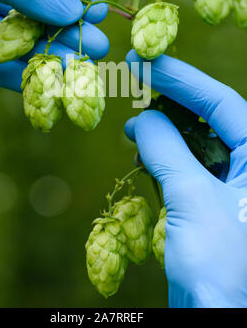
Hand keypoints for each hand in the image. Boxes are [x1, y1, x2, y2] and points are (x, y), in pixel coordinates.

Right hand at [125, 50, 246, 307]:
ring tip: (132, 126)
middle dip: (172, 102)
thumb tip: (144, 119)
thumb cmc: (222, 266)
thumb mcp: (193, 200)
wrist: (218, 319)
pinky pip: (186, 168)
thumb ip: (168, 151)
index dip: (183, 79)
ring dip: (163, 132)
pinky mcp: (211, 205)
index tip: (149, 62)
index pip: (223, 103)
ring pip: (195, 144)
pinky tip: (142, 153)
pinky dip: (163, 158)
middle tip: (136, 84)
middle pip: (210, 119)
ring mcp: (231, 187)